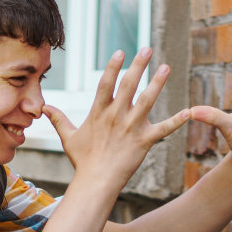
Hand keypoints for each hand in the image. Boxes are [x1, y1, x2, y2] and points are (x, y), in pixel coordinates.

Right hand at [44, 47, 190, 190]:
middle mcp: (116, 116)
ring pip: (147, 101)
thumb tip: (43, 107)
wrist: (96, 182)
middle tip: (147, 48)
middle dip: (138, 65)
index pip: (106, 83)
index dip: (113, 67)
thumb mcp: (68, 137)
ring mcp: (131, 128)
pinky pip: (163, 130)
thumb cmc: (83, 161)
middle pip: (128, 85)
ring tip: (166, 67)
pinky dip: (176, 122)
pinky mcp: (144, 142)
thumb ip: (58, 119)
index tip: (120, 51)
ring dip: (157, 83)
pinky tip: (188, 112)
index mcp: (99, 113)